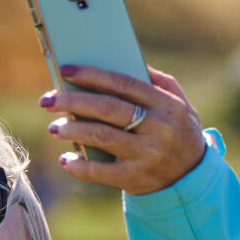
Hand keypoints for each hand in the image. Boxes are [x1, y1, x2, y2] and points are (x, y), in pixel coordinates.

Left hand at [41, 65, 205, 194]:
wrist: (191, 179)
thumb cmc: (177, 133)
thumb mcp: (180, 105)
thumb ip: (158, 82)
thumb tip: (126, 60)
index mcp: (166, 105)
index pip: (125, 84)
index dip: (93, 75)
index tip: (66, 70)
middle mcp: (158, 128)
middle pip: (108, 109)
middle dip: (73, 101)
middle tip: (48, 100)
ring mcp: (147, 155)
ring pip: (101, 137)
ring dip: (72, 130)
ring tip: (54, 127)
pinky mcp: (135, 179)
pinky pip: (100, 172)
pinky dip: (79, 166)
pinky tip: (66, 159)